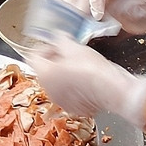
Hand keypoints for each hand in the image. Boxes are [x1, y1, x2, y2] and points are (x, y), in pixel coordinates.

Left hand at [31, 37, 145, 127]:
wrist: (113, 90)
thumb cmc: (92, 69)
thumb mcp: (74, 47)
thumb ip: (60, 39)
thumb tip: (58, 37)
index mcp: (44, 74)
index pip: (32, 56)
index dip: (44, 47)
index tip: (57, 44)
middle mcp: (48, 90)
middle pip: (44, 70)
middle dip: (55, 59)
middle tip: (70, 52)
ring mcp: (61, 101)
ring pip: (56, 82)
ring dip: (63, 72)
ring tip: (80, 65)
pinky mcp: (74, 108)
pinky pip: (68, 94)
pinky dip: (73, 86)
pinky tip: (85, 78)